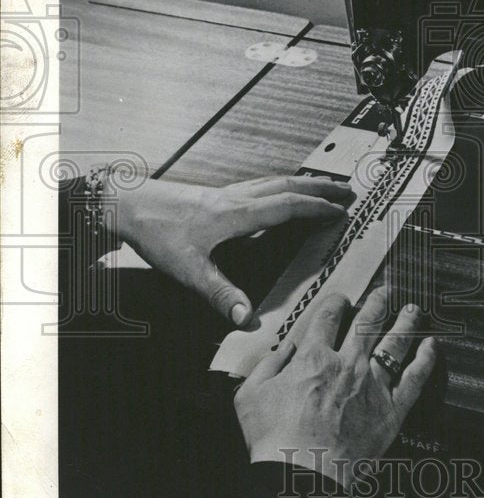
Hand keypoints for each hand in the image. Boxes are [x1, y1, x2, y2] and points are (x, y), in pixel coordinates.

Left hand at [112, 175, 351, 325]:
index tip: (340, 212)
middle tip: (346, 190)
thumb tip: (245, 317)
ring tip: (322, 187)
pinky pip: (260, 184)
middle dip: (320, 188)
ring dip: (303, 183)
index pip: (288, 206)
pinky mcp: (216, 194)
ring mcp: (226, 192)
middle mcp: (236, 197)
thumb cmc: (154, 231)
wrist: (123, 204)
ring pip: (275, 181)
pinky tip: (278, 194)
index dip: (317, 209)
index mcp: (237, 213)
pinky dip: (281, 186)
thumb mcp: (187, 269)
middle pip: (288, 186)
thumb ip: (219, 294)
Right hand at [233, 287, 436, 485]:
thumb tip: (285, 350)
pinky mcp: (391, 408)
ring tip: (413, 310)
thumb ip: (268, 366)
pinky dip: (426, 359)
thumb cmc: (274, 439)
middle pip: (367, 322)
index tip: (341, 300)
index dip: (336, 303)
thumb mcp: (250, 395)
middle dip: (377, 303)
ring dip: (406, 322)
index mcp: (314, 358)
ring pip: (395, 343)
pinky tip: (433, 346)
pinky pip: (415, 378)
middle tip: (384, 292)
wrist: (303, 473)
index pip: (328, 317)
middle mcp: (348, 364)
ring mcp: (373, 384)